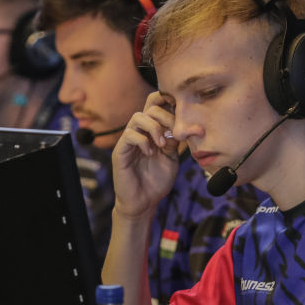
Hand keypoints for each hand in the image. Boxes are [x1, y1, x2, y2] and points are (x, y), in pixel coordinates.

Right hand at [111, 92, 180, 218]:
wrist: (143, 202)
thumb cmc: (157, 181)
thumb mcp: (171, 158)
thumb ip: (174, 141)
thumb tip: (183, 126)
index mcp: (153, 131)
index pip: (157, 105)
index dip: (169, 101)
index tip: (184, 112)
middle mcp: (140, 132)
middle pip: (150, 107)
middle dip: (166, 116)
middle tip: (174, 133)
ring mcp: (129, 140)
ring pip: (138, 117)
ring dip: (154, 127)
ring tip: (162, 144)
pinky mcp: (120, 151)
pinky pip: (129, 135)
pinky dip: (142, 141)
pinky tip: (150, 153)